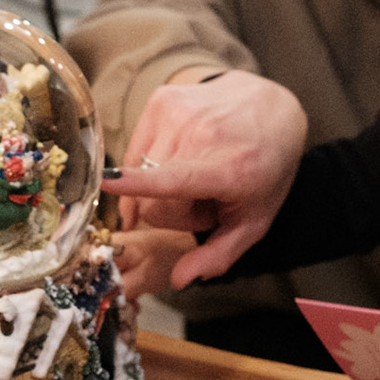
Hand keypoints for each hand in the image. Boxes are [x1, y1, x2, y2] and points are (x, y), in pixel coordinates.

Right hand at [100, 69, 306, 287]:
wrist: (271, 106)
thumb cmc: (264, 169)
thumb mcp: (255, 220)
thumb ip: (219, 255)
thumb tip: (179, 280)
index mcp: (228, 169)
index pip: (176, 180)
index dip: (140, 185)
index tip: (108, 184)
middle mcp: (200, 134)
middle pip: (153, 200)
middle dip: (172, 211)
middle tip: (203, 199)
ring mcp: (178, 111)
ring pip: (139, 175)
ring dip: (162, 186)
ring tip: (194, 174)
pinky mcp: (161, 99)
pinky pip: (136, 151)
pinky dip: (152, 162)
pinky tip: (181, 156)